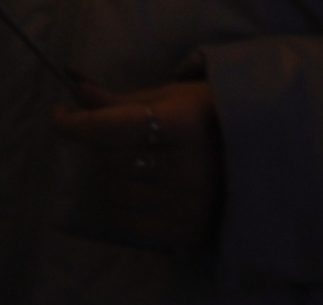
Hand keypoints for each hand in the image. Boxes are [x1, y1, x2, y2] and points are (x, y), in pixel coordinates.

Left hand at [51, 78, 223, 255]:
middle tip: (110, 132)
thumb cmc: (212, 117)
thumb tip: (75, 88)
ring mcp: (188, 207)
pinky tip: (137, 185)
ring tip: (129, 157)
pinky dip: (119, 202)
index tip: (60, 116)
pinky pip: (126, 220)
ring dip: (108, 172)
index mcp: (187, 125)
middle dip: (98, 143)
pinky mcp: (186, 233)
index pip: (111, 127)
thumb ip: (121, 100)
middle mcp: (189, 170)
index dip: (76, 123)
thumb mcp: (173, 97)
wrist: (262, 158)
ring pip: (113, 190)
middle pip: (109, 159)